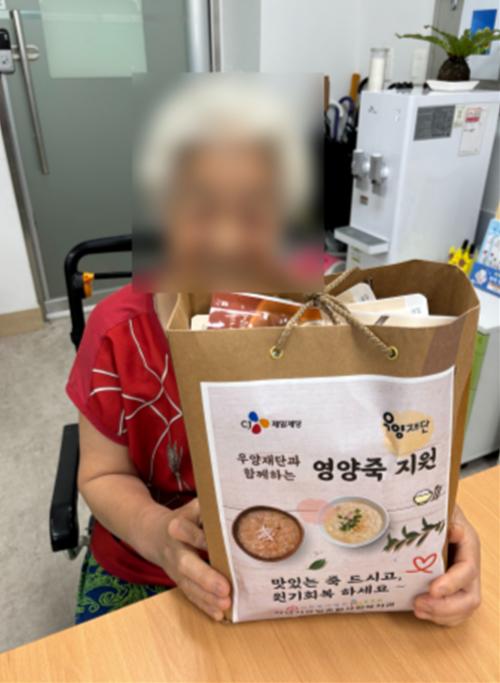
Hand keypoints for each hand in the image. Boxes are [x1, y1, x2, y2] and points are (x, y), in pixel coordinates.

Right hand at [161, 499, 230, 620]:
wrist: (152, 534)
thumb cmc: (184, 518)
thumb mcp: (193, 507)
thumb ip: (209, 506)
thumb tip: (233, 504)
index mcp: (177, 526)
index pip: (188, 533)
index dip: (200, 539)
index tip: (217, 544)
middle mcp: (174, 550)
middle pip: (187, 565)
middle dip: (206, 578)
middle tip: (225, 588)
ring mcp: (175, 569)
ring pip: (189, 585)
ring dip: (207, 598)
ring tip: (226, 605)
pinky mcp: (178, 581)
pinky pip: (190, 595)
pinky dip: (204, 606)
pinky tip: (218, 614)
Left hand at [413, 505, 480, 625]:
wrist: (433, 512)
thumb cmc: (437, 509)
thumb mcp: (442, 508)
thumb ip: (446, 519)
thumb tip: (454, 531)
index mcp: (469, 545)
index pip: (467, 571)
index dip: (452, 583)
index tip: (432, 590)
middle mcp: (470, 566)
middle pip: (470, 598)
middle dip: (445, 607)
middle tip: (418, 604)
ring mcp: (464, 581)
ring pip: (463, 609)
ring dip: (441, 615)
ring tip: (417, 609)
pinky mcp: (453, 590)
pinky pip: (454, 612)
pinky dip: (439, 617)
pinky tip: (421, 612)